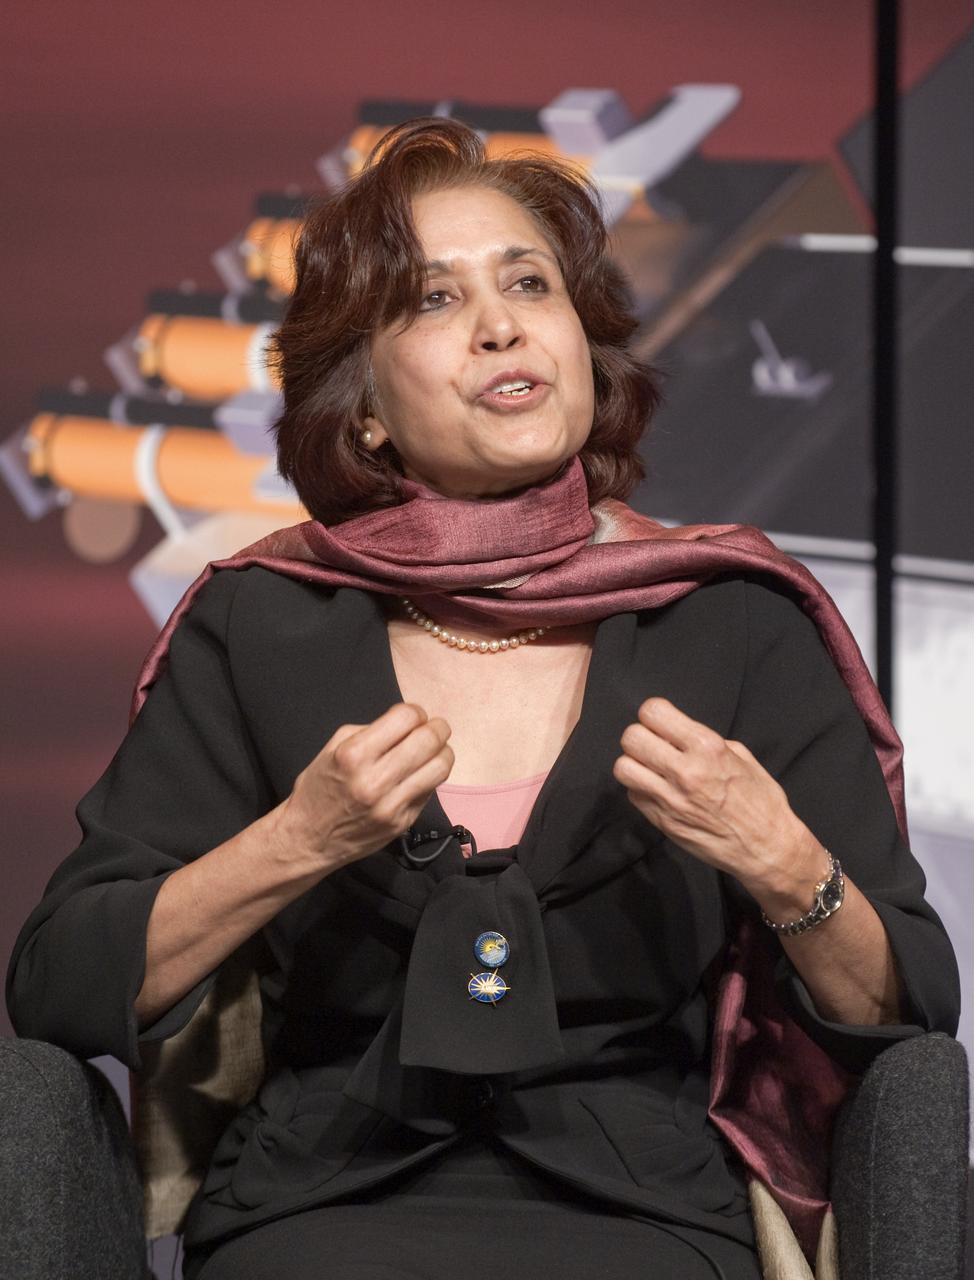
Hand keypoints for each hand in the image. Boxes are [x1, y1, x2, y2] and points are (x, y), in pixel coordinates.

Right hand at [280, 702, 453, 871]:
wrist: (308, 839)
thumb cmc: (318, 788)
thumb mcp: (333, 748)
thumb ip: (370, 731)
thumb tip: (407, 723)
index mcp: (354, 755)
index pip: (405, 718)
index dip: (415, 712)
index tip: (414, 716)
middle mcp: (374, 780)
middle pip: (428, 741)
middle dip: (438, 728)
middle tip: (435, 728)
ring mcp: (391, 806)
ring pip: (440, 768)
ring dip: (443, 752)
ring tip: (435, 750)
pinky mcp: (402, 823)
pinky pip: (430, 791)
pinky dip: (430, 777)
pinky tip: (420, 774)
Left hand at [612, 697, 822, 896]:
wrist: (766, 848)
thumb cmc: (761, 801)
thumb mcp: (741, 757)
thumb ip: (706, 741)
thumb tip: (679, 734)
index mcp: (708, 747)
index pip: (653, 712)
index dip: (653, 715)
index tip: (660, 723)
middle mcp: (685, 770)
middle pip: (632, 738)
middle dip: (640, 737)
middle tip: (653, 746)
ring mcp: (670, 798)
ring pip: (623, 767)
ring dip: (634, 764)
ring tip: (650, 769)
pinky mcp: (661, 821)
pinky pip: (633, 795)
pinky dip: (640, 790)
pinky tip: (658, 792)